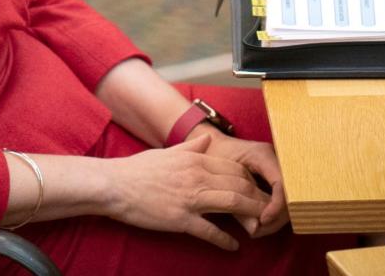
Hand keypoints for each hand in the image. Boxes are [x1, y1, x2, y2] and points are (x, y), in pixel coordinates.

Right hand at [102, 134, 271, 250]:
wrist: (114, 185)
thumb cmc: (138, 170)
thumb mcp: (167, 152)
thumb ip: (191, 147)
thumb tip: (208, 138)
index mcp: (194, 160)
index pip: (234, 168)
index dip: (252, 180)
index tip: (260, 189)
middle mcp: (196, 176)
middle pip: (238, 185)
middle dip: (258, 197)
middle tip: (270, 208)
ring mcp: (189, 198)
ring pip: (232, 203)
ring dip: (251, 214)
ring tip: (262, 225)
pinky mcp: (180, 219)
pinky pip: (209, 231)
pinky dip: (225, 240)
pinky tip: (234, 246)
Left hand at [190, 126, 288, 237]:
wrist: (213, 145)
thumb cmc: (213, 157)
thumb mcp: (220, 180)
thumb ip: (237, 204)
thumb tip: (254, 228)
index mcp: (262, 154)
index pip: (281, 182)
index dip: (276, 205)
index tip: (262, 221)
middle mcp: (274, 158)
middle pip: (289, 192)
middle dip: (277, 216)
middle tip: (258, 230)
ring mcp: (277, 166)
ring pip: (288, 198)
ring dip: (275, 217)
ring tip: (256, 229)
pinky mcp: (275, 175)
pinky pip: (281, 196)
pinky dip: (273, 211)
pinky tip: (259, 221)